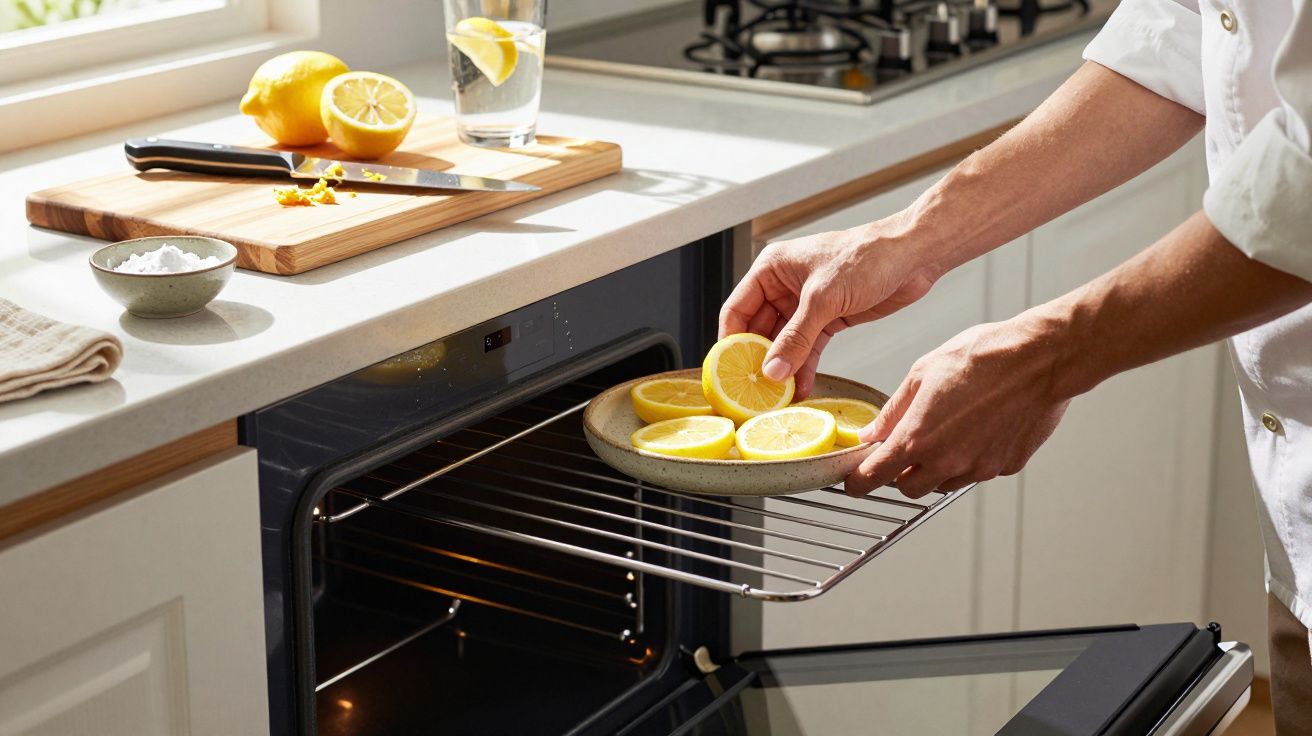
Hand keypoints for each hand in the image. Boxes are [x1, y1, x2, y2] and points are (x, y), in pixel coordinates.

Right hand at [719, 219, 942, 397]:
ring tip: (777, 396)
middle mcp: (784, 285)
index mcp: (772, 268)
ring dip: (782, 368)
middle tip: (754, 391)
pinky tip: (801, 387)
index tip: (728, 373)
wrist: (913, 255)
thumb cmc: (868, 256)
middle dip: (758, 361)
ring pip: (784, 342)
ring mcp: (806, 304)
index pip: (737, 309)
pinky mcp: (828, 318)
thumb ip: (796, 337)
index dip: (731, 342)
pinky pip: (808, 347)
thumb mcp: (823, 299)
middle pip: (758, 330)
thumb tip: (772, 370)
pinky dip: (804, 367)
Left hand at [844, 316, 1070, 497]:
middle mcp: (946, 461)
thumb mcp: (923, 373)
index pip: (875, 476)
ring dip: (936, 468)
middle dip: (901, 474)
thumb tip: (873, 431)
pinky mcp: (1005, 467)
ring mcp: (978, 468)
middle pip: (909, 488)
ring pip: (944, 484)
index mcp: (918, 437)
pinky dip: (970, 459)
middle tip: (905, 449)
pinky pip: (977, 472)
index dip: (859, 482)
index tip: (854, 483)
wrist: (1040, 359)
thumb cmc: (985, 357)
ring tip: (948, 430)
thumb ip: (893, 410)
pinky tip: (977, 429)